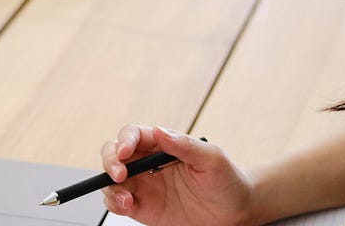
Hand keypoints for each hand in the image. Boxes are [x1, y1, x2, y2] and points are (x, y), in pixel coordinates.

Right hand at [99, 125, 256, 225]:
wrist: (235, 213)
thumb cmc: (227, 181)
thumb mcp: (212, 159)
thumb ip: (185, 144)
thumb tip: (160, 131)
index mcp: (163, 145)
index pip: (134, 135)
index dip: (125, 140)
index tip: (125, 151)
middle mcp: (148, 163)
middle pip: (114, 153)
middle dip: (110, 161)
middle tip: (120, 174)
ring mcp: (144, 185)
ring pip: (111, 179)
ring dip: (110, 186)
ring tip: (126, 198)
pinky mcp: (142, 208)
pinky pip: (118, 203)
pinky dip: (114, 203)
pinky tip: (127, 205)